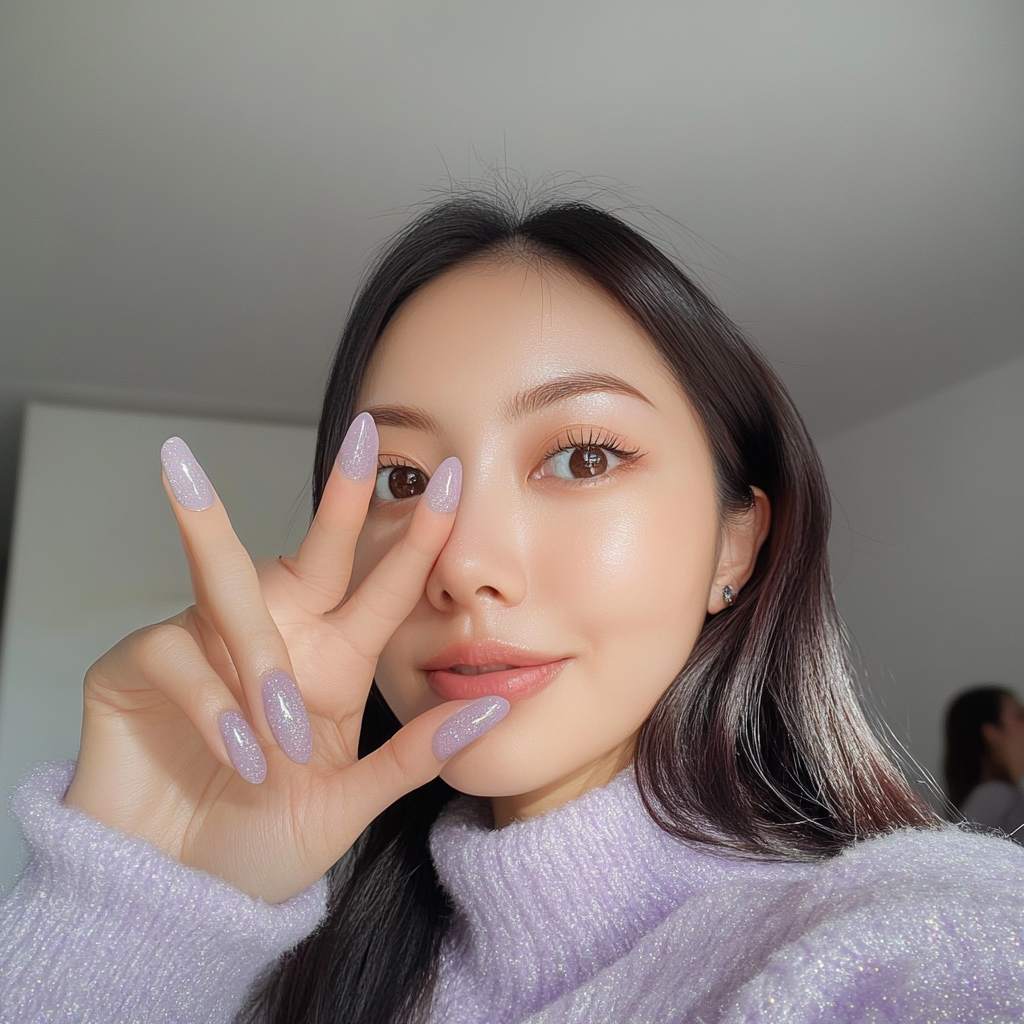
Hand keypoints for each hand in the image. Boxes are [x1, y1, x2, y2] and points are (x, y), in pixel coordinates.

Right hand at [63, 416, 507, 902]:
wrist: (178, 896)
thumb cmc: (262, 844)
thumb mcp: (348, 803)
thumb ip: (411, 757)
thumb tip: (490, 709)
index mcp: (332, 661)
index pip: (379, 588)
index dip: (414, 537)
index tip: (450, 481)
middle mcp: (275, 639)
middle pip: (309, 552)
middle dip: (339, 498)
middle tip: (364, 441)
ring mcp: (205, 646)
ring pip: (228, 593)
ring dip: (261, 659)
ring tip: (284, 727)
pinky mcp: (139, 665)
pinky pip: (180, 656)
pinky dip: (215, 708)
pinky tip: (238, 756)